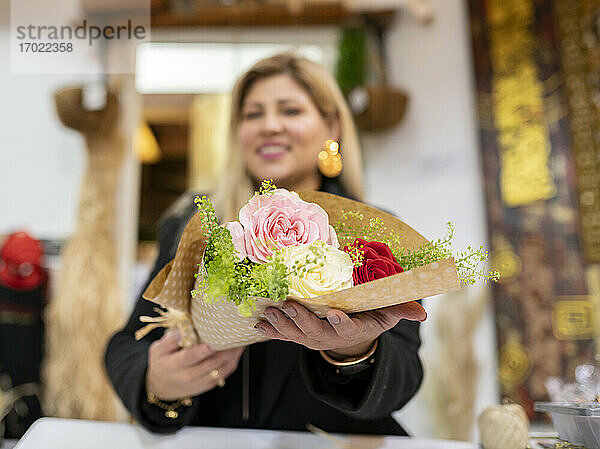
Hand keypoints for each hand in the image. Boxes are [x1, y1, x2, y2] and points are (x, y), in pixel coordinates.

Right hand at [146, 331, 244, 400]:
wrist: (161, 387)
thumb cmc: (161, 364)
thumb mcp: (157, 350)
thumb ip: (169, 340)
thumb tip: (181, 331)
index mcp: (175, 365)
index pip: (192, 356)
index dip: (206, 347)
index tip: (217, 335)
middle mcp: (189, 376)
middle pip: (212, 362)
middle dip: (226, 348)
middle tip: (235, 333)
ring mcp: (200, 382)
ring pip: (222, 369)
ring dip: (233, 355)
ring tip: (240, 340)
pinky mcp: (208, 385)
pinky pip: (224, 374)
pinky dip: (233, 362)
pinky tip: (237, 350)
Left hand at [255, 300, 425, 357]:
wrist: (351, 336)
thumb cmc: (370, 318)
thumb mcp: (388, 314)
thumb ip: (401, 310)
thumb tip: (423, 313)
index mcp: (353, 329)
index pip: (348, 328)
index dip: (342, 323)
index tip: (335, 314)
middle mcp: (330, 336)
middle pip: (315, 331)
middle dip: (301, 320)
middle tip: (289, 305)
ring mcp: (313, 337)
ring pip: (295, 334)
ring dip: (281, 324)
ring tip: (269, 311)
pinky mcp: (300, 335)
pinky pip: (284, 335)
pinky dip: (271, 330)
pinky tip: (258, 323)